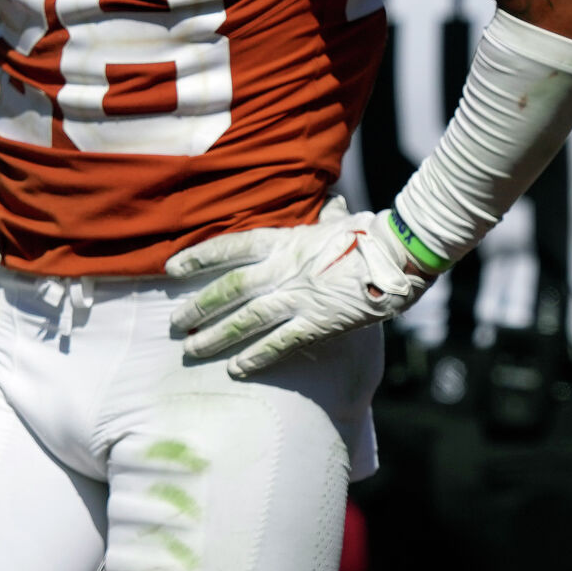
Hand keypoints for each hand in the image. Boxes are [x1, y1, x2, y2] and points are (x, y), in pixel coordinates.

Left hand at [166, 198, 435, 377]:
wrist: (399, 256)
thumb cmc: (370, 236)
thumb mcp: (339, 221)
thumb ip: (326, 216)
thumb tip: (332, 202)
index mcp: (284, 241)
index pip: (230, 248)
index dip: (199, 258)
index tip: (172, 268)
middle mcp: (283, 270)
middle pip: (229, 289)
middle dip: (199, 306)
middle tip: (174, 322)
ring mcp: (298, 297)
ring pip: (246, 319)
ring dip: (217, 335)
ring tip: (192, 349)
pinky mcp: (318, 323)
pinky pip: (280, 343)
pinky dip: (257, 357)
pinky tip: (237, 368)